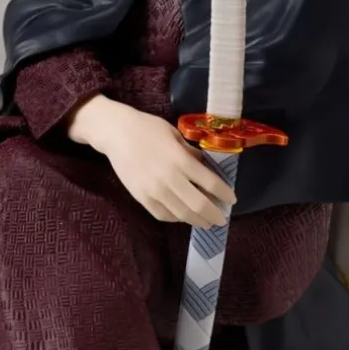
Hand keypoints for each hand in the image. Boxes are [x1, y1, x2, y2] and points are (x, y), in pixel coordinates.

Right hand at [69, 95, 236, 227]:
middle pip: (198, 205)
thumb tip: (205, 166)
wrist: (116, 134)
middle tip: (222, 218)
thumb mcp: (174, 134)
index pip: (210, 183)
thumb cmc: (147, 128)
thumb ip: (190, 153)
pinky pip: (163, 215)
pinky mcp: (142, 198)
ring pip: (181, 214)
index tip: (232, 199)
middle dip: (214, 214)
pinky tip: (183, 216)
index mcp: (180, 160)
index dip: (224, 193)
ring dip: (197, 220)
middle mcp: (169, 179)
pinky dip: (177, 218)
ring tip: (206, 221)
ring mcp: (154, 191)